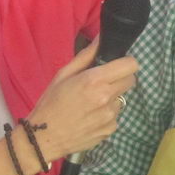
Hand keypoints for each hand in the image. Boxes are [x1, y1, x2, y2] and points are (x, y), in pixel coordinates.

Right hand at [27, 40, 136, 161]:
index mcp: (95, 80)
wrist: (43, 138)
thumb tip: (102, 36)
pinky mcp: (110, 130)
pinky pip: (115, 117)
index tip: (116, 65)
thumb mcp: (63, 74)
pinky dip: (106, 115)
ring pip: (122, 99)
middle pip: (130, 80)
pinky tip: (90, 117)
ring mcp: (110, 116)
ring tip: (91, 103)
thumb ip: (87, 55)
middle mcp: (107, 97)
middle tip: (102, 83)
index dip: (125, 63)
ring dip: (112, 98)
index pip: (131, 65)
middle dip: (120, 78)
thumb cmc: (50, 103)